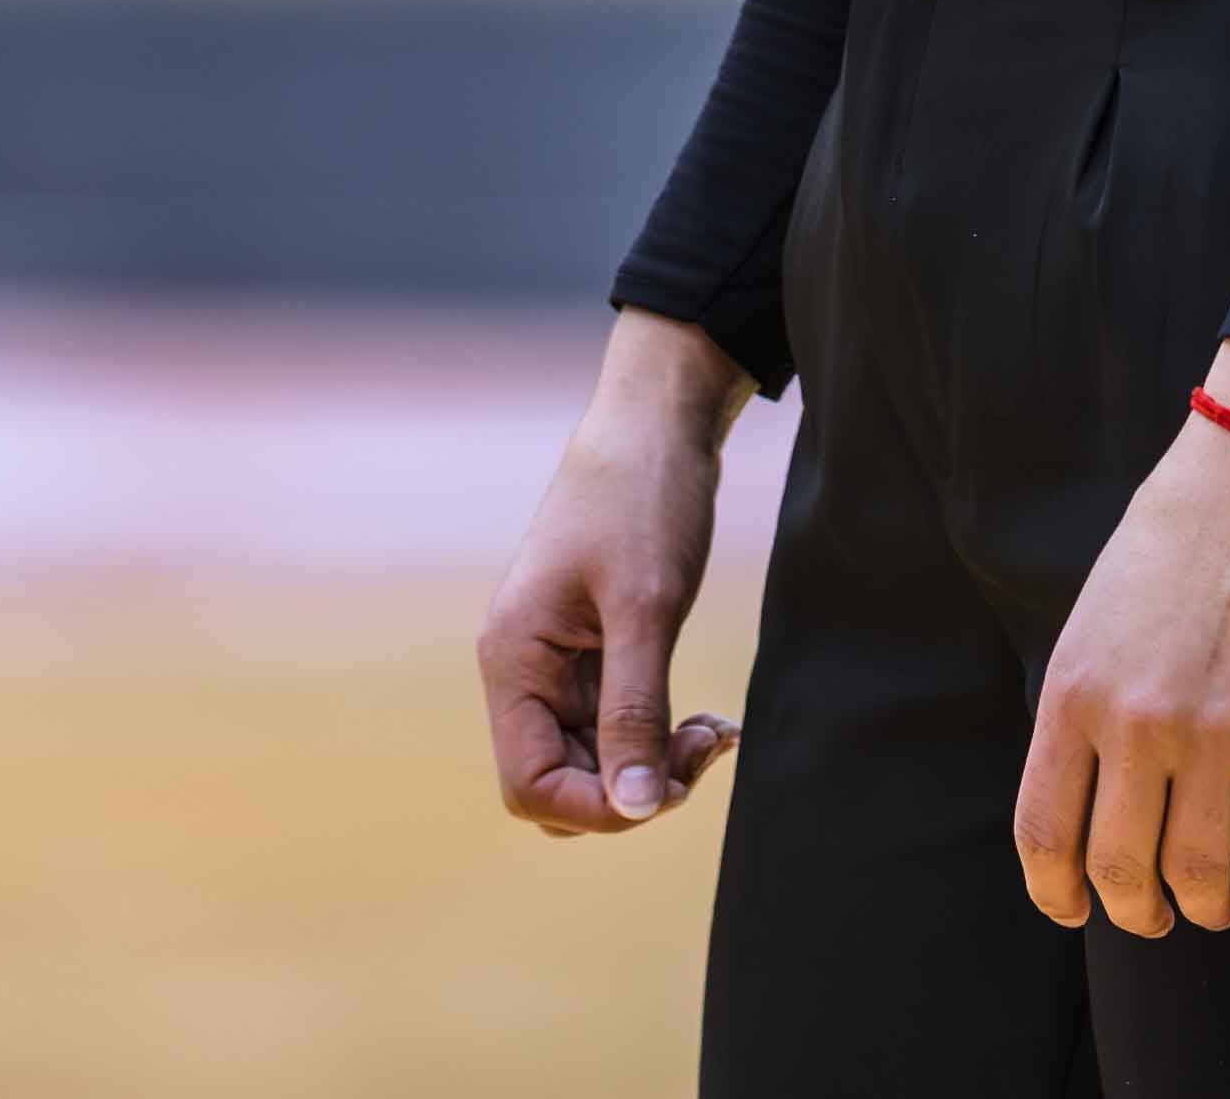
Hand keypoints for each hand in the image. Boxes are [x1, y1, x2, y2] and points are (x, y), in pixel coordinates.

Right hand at [479, 308, 754, 836]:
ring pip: (593, 758)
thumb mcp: (646, 606)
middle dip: (631, 788)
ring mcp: (558, 661)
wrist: (656, 420)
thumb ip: (635, 710)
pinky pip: (615, 723)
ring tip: (715, 732)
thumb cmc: (643, 497)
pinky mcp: (593, 649)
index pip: (531, 785)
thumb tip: (633, 809)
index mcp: (514, 660)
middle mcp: (525, 669)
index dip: (598, 807)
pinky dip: (659, 732)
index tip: (667, 786)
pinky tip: (707, 721)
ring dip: (651, 763)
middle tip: (704, 750)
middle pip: (561, 782)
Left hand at [1014, 344, 1229, 937]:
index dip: (1056, 895)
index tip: (1074, 910)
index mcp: (1074, 690)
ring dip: (1204, 907)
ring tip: (1213, 902)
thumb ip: (1086, 705)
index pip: (1043, 833)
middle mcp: (1134, 722)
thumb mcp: (1093, 617)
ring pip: (1196, 875)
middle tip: (1155, 913)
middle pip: (1119, 872)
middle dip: (1136, 914)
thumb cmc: (1173, 537)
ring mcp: (1213, 730)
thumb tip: (1088, 796)